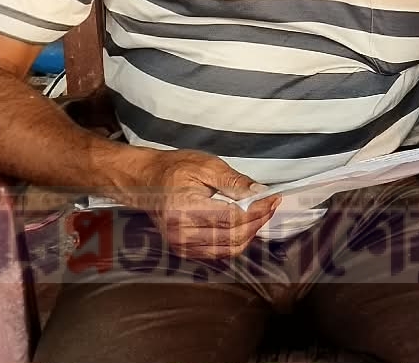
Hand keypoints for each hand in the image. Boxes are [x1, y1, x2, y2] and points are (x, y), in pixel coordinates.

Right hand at [119, 148, 277, 260]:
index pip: (233, 218)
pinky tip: (244, 223)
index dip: (258, 210)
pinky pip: (218, 252)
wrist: (146, 181)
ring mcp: (181, 245)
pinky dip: (236, 240)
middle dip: (258, 221)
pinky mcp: (184, 250)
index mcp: (185, 209)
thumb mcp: (206, 166)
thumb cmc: (172, 170)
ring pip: (228, 249)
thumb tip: (259, 193)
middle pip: (233, 237)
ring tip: (260, 213)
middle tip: (271, 204)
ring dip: (250, 233)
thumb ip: (235, 182)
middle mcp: (181, 233)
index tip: (273, 198)